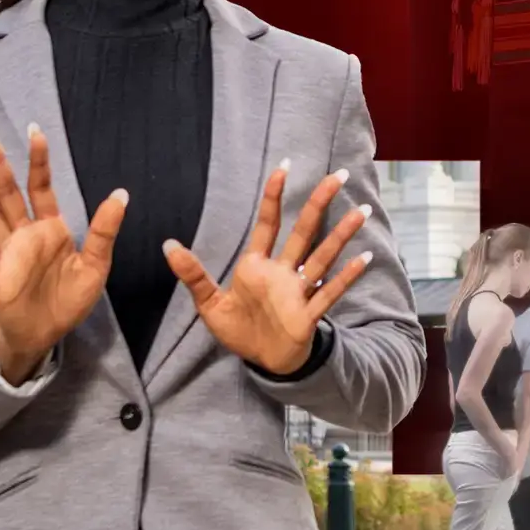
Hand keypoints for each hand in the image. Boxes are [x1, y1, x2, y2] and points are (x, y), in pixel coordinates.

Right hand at [0, 124, 129, 381]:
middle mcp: (25, 234)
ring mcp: (7, 253)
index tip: (34, 130)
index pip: (41, 185)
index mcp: (51, 228)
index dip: (38, 159)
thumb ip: (104, 231)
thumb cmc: (70, 299)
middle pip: (7, 190)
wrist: (46, 334)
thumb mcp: (95, 265)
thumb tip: (121, 194)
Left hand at [166, 163, 374, 373]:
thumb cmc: (239, 330)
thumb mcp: (209, 304)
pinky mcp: (308, 315)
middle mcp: (282, 272)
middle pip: (303, 231)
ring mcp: (298, 292)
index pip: (268, 224)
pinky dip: (345, 277)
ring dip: (341, 235)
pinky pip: (329, 292)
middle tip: (339, 175)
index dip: (274, 196)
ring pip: (322, 257)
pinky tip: (362, 259)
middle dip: (319, 203)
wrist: (261, 362)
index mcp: (257, 266)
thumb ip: (193, 274)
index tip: (284, 167)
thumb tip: (168, 245)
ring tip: (361, 211)